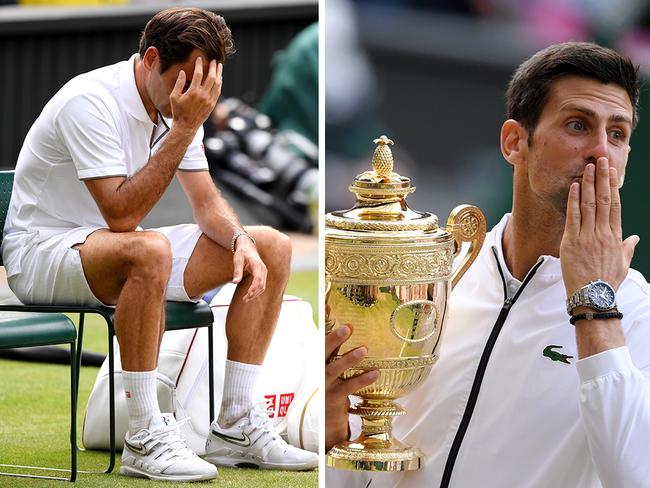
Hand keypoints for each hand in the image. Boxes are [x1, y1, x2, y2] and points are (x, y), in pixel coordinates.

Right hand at [170, 57, 222, 131]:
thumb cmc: (178, 112)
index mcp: (193, 92)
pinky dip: (219, 83)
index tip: (200, 59)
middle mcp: (203, 95)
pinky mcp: (212, 105)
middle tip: (214, 60)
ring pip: (217, 84)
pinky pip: (218, 91)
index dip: (199, 65)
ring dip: (219, 74)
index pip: (198, 74)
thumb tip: (182, 72)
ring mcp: (209, 100)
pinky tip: (219, 78)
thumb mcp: (174, 97)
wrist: (186, 126)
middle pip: (211, 77)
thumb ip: (178, 83)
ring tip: (219, 66)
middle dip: (213, 67)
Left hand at [232, 237, 266, 301]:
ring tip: (245, 299)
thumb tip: (234, 282)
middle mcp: (263, 269)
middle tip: (244, 299)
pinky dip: (256, 290)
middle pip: (261, 285)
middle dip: (254, 293)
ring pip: (262, 286)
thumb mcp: (237, 260)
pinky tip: (249, 294)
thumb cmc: (241, 252)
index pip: (258, 279)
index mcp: (257, 265)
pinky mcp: (262, 274)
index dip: (254, 288)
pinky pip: (261, 284)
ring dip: (255, 293)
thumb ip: (237, 271)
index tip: (247, 295)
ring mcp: (264, 271)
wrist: (247, 246)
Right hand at [325, 323, 378, 450]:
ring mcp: (324, 385)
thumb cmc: (326, 384)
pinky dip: (362, 379)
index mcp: (313, 360)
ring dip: (350, 359)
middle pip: (323, 353)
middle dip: (334, 340)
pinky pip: (350, 387)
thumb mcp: (324, 365)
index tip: (327, 307)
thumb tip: (337, 316)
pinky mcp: (335, 398)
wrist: (321, 419)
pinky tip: (375, 373)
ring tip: (364, 350)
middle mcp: (316, 371)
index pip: (317, 338)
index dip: (323, 324)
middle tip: (348, 328)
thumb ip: (331, 346)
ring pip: (336, 370)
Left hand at [560, 157, 638, 295]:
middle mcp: (603, 233)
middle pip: (604, 200)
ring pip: (589, 205)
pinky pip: (573, 217)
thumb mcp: (623, 264)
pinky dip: (573, 201)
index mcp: (616, 237)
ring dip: (588, 184)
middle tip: (601, 160)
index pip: (616, 206)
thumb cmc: (607, 282)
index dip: (614, 187)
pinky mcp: (572, 242)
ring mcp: (588, 236)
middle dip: (602, 179)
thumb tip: (635, 237)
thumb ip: (627, 248)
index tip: (612, 172)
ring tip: (587, 168)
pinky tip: (573, 187)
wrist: (593, 296)